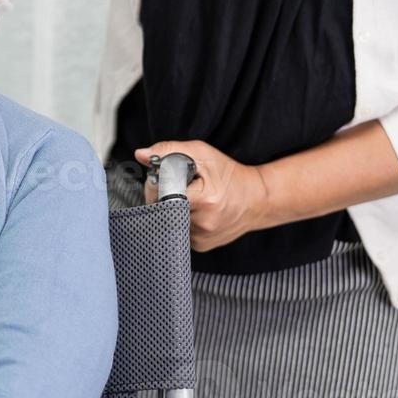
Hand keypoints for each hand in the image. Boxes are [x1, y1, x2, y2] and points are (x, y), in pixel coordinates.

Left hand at [134, 140, 269, 251]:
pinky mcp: (200, 246)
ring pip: (167, 220)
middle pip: (160, 209)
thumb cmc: (230, 175)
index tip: (163, 176)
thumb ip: (170, 151)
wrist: (257, 201)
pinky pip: (177, 230)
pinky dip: (179, 219)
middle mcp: (203, 223)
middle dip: (159, 195)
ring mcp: (201, 238)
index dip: (156, 183)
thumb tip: (141, 155)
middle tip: (175, 185)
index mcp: (205, 200)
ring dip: (170, 207)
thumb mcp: (203, 154)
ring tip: (189, 197)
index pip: (162, 194)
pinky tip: (194, 211)